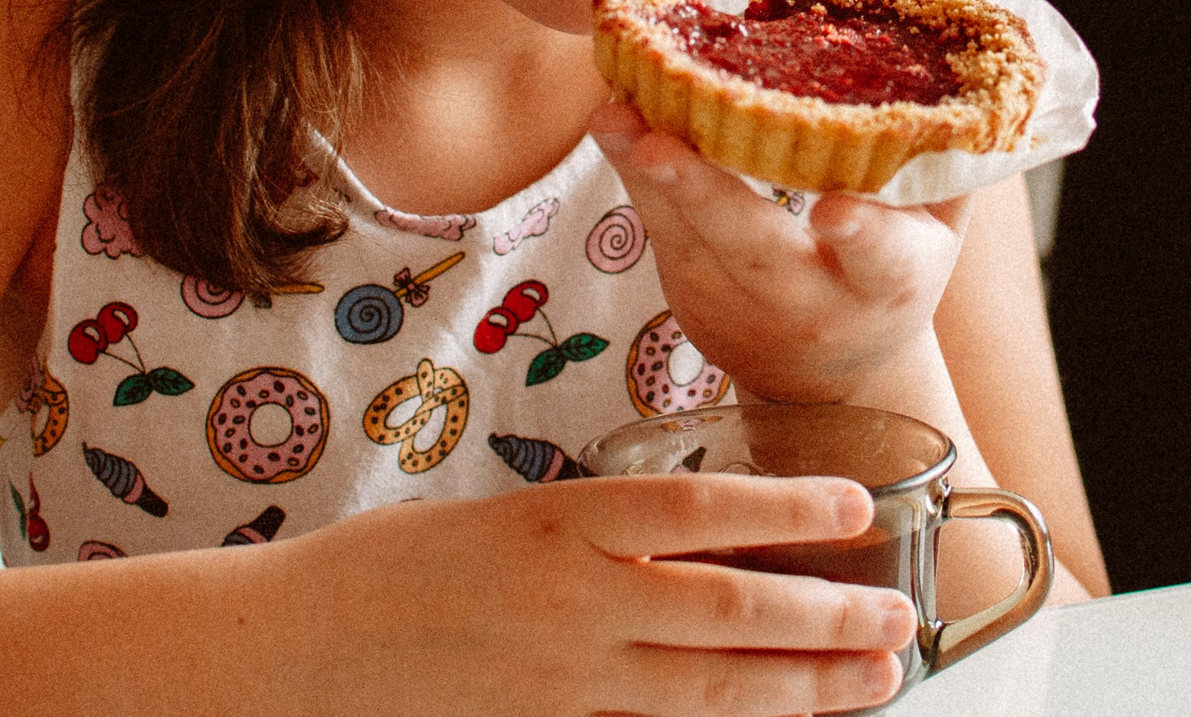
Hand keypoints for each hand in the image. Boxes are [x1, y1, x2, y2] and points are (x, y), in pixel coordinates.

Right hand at [280, 474, 917, 716]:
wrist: (291, 652)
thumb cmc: (386, 572)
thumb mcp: (498, 523)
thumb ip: (592, 538)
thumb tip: (687, 549)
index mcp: (558, 524)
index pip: (699, 508)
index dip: (787, 506)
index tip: (855, 499)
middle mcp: (572, 603)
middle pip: (730, 611)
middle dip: (827, 616)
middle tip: (899, 617)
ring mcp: (564, 683)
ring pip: (711, 690)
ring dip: (804, 686)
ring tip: (874, 676)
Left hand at [589, 100, 966, 402]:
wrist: (829, 383)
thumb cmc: (894, 274)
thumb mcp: (940, 231)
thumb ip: (946, 159)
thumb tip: (959, 62)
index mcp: (889, 281)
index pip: (881, 260)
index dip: (863, 236)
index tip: (838, 211)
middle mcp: (810, 299)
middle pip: (755, 247)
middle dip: (706, 194)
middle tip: (660, 146)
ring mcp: (738, 300)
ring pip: (688, 234)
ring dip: (645, 173)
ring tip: (613, 114)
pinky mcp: (688, 290)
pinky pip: (657, 224)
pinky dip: (631, 169)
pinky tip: (612, 118)